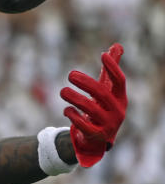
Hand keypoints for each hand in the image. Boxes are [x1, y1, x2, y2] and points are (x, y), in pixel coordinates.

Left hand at [59, 43, 126, 167]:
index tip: (102, 55)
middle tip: (70, 74)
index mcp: (120, 98)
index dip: (113, 68)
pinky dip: (74, 116)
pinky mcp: (95, 136)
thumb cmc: (102, 108)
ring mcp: (107, 124)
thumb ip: (110, 70)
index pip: (119, 81)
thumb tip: (116, 45)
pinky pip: (84, 125)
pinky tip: (67, 109)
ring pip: (91, 110)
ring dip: (75, 98)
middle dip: (86, 83)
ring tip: (63, 91)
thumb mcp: (108, 90)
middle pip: (102, 94)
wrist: (99, 138)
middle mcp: (117, 111)